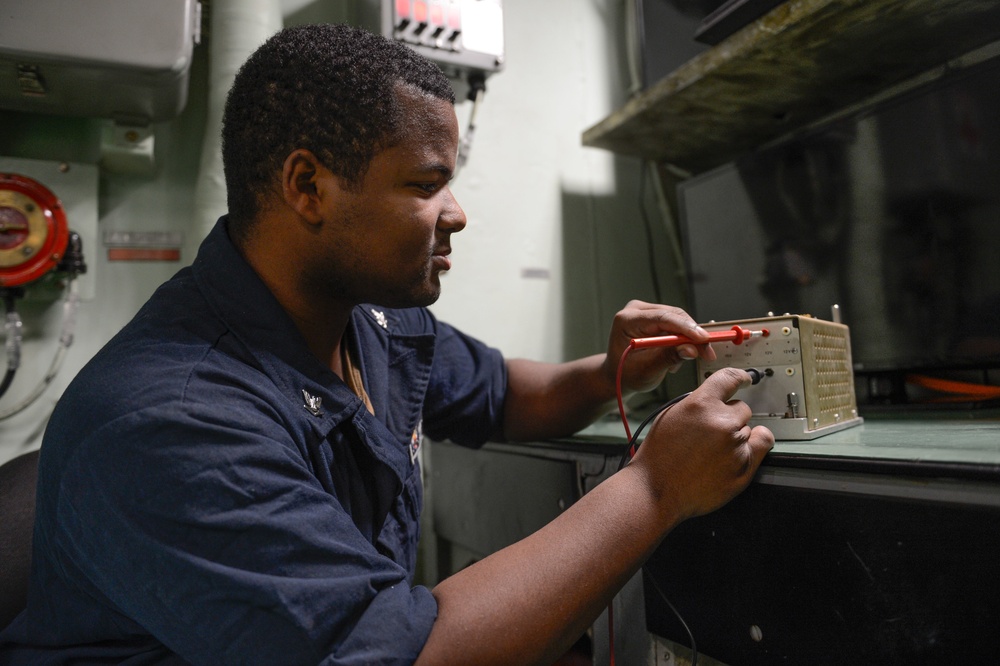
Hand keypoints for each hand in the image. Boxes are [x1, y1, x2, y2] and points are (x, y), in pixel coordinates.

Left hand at [602, 300, 717, 393]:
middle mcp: (636, 310)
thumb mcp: (647, 370)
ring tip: (678, 363)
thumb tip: (692, 349)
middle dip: (693, 335)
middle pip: (674, 315)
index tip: (704, 339)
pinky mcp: (654, 318)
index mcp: (627, 320)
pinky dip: (682, 341)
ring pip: (679, 320)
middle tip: (707, 354)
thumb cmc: (626, 374)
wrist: (617, 375)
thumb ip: (668, 357)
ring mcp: (646, 312)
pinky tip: (674, 357)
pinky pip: (677, 325)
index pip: (662, 317)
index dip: (686, 328)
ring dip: (687, 340)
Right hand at [631, 367, 773, 520]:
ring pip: (748, 429)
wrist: (656, 491)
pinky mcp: (745, 466)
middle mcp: (722, 422)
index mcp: (701, 404)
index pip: (730, 378)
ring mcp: (735, 445)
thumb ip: (698, 404)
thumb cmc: (659, 457)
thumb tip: (716, 401)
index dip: (741, 377)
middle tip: (712, 434)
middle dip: (730, 417)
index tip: (746, 379)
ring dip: (736, 436)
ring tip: (713, 452)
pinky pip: (762, 445)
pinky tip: (736, 453)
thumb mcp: (671, 416)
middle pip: (742, 408)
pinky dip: (753, 447)